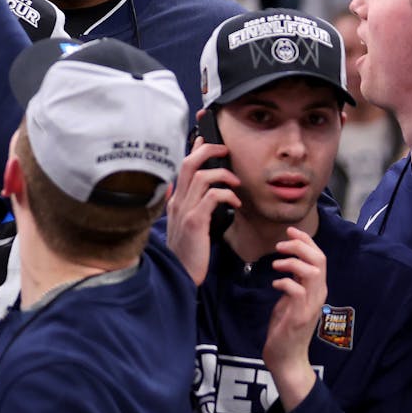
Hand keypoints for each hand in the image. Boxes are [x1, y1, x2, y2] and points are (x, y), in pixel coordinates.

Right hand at [165, 131, 240, 284]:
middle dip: (208, 150)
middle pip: (188, 163)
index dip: (195, 148)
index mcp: (175, 200)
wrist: (179, 274)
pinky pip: (212, 197)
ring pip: (201, 176)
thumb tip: (181, 191)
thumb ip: (183, 207)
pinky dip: (227, 194)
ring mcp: (184, 210)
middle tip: (225, 149)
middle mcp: (176, 201)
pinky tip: (236, 203)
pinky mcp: (194, 221)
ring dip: (223, 174)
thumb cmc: (187, 252)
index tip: (207, 138)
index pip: (183, 166)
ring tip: (236, 182)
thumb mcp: (182, 226)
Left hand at [262, 227, 325, 408]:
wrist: (286, 356)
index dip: (306, 241)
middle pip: (320, 260)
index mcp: (316, 289)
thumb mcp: (290, 298)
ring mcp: (311, 306)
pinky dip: (285, 282)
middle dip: (301, 246)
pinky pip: (298, 291)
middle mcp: (318, 295)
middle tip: (281, 244)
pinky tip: (274, 284)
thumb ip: (293, 281)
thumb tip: (288, 262)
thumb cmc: (285, 326)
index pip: (319, 258)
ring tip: (275, 263)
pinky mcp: (300, 316)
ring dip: (292, 262)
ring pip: (313, 273)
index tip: (290, 230)